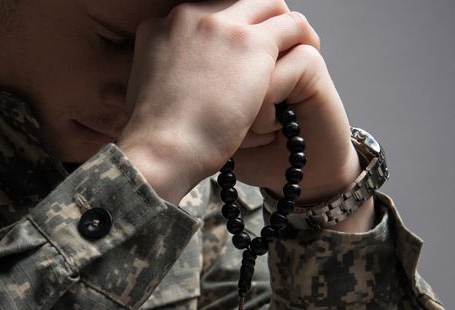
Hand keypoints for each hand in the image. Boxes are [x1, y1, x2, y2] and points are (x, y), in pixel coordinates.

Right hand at [116, 0, 357, 205]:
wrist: (161, 150)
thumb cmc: (153, 140)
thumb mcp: (143, 94)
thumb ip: (162, 76)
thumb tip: (175, 84)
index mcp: (160, 27)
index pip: (207, 14)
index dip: (228, 31)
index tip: (239, 52)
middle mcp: (189, 15)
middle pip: (238, 3)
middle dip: (258, 21)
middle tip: (274, 45)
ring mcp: (221, 26)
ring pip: (268, 6)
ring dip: (283, 26)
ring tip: (298, 46)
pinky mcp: (252, 43)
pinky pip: (291, 26)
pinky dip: (302, 39)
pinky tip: (310, 54)